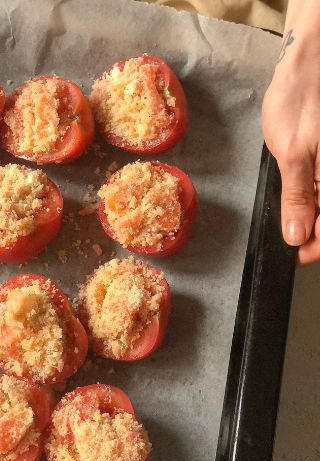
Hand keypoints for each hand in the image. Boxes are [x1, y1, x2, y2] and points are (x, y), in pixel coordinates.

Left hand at [264, 24, 319, 263]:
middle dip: (315, 230)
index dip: (316, 245)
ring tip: (293, 215)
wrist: (311, 60)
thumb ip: (297, 197)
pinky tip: (302, 191)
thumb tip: (297, 234)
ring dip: (315, 212)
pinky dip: (315, 193)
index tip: (293, 255)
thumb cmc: (304, 99)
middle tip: (289, 237)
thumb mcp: (293, 153)